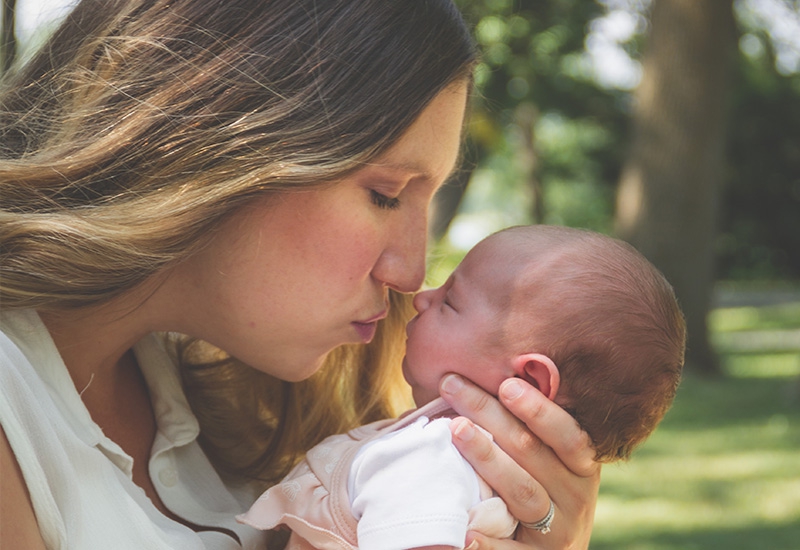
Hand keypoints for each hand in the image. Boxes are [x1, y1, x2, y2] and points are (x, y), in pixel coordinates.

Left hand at [439, 374, 600, 549]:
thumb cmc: (543, 492)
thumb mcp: (550, 463)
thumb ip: (528, 429)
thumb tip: (488, 376)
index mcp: (581, 467)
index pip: (567, 434)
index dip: (538, 409)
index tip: (505, 383)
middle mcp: (575, 497)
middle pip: (532, 453)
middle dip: (490, 415)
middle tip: (453, 387)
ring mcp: (557, 532)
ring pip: (523, 492)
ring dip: (487, 457)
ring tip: (455, 431)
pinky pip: (511, 549)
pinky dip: (489, 539)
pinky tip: (465, 526)